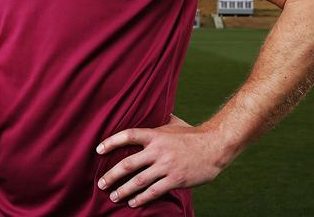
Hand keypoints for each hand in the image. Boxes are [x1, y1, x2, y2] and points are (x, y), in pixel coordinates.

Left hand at [96, 115, 226, 207]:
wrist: (216, 146)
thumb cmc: (194, 135)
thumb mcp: (175, 123)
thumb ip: (160, 120)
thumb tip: (150, 111)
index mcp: (156, 134)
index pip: (128, 135)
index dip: (111, 142)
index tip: (98, 149)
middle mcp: (159, 150)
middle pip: (129, 163)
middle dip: (112, 175)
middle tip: (101, 183)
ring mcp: (167, 165)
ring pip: (139, 181)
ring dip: (124, 190)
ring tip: (114, 196)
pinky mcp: (176, 179)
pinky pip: (154, 191)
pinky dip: (141, 198)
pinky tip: (133, 202)